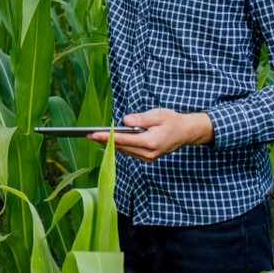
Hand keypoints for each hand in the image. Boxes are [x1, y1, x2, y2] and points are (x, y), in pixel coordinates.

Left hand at [86, 109, 212, 161]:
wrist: (186, 132)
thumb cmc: (172, 120)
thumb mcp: (158, 114)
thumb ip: (141, 118)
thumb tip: (124, 121)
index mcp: (151, 142)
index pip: (124, 140)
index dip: (107, 137)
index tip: (93, 135)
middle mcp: (149, 153)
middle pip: (122, 148)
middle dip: (104, 141)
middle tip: (88, 135)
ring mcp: (149, 157)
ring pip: (125, 152)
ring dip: (111, 145)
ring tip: (95, 137)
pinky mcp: (148, 158)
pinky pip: (130, 153)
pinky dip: (120, 147)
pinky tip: (110, 141)